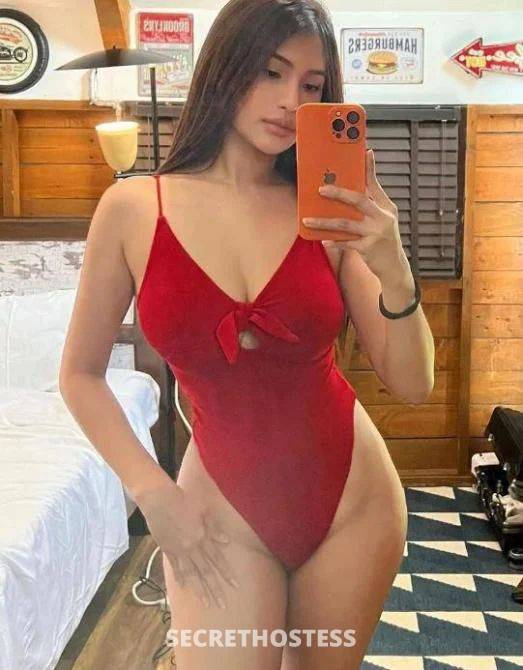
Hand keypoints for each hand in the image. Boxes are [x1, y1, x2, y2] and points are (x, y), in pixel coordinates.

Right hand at [136, 482, 239, 608]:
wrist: (159, 499)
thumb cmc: (183, 499)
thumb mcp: (203, 510)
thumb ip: (213, 528)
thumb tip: (225, 541)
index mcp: (203, 537)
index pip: (218, 559)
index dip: (227, 573)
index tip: (235, 586)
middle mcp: (192, 547)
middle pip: (206, 571)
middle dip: (216, 589)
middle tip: (222, 605)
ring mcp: (179, 550)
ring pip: (192, 574)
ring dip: (200, 589)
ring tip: (206, 603)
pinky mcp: (167, 550)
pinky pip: (175, 567)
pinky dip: (180, 577)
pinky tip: (184, 587)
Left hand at [302, 148, 405, 280]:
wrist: (394, 267)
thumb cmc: (384, 240)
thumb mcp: (383, 219)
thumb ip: (371, 203)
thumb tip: (355, 187)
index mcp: (386, 207)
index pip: (374, 184)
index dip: (369, 168)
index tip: (365, 152)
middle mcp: (382, 217)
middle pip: (359, 200)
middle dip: (338, 193)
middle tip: (320, 189)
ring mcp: (376, 233)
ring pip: (346, 223)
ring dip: (324, 222)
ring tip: (308, 220)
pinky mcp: (368, 248)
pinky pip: (346, 242)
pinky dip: (334, 241)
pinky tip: (323, 240)